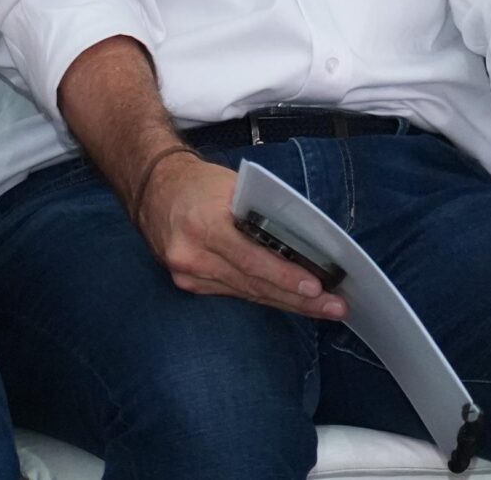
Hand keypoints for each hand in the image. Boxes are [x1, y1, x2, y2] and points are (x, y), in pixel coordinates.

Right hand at [137, 155, 348, 319]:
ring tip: (323, 309)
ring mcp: (188, 274)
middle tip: (335, 307)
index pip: (251, 259)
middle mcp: (192, 255)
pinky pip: (234, 292)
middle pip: (253, 284)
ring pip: (247, 293)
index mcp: (204, 225)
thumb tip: (306, 239)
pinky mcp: (188, 282)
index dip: (284, 276)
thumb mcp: (234, 188)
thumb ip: (263, 213)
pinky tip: (290, 301)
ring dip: (287, 302)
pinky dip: (264, 295)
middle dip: (298, 299)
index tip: (316, 288)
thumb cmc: (200, 182)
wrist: (154, 188)